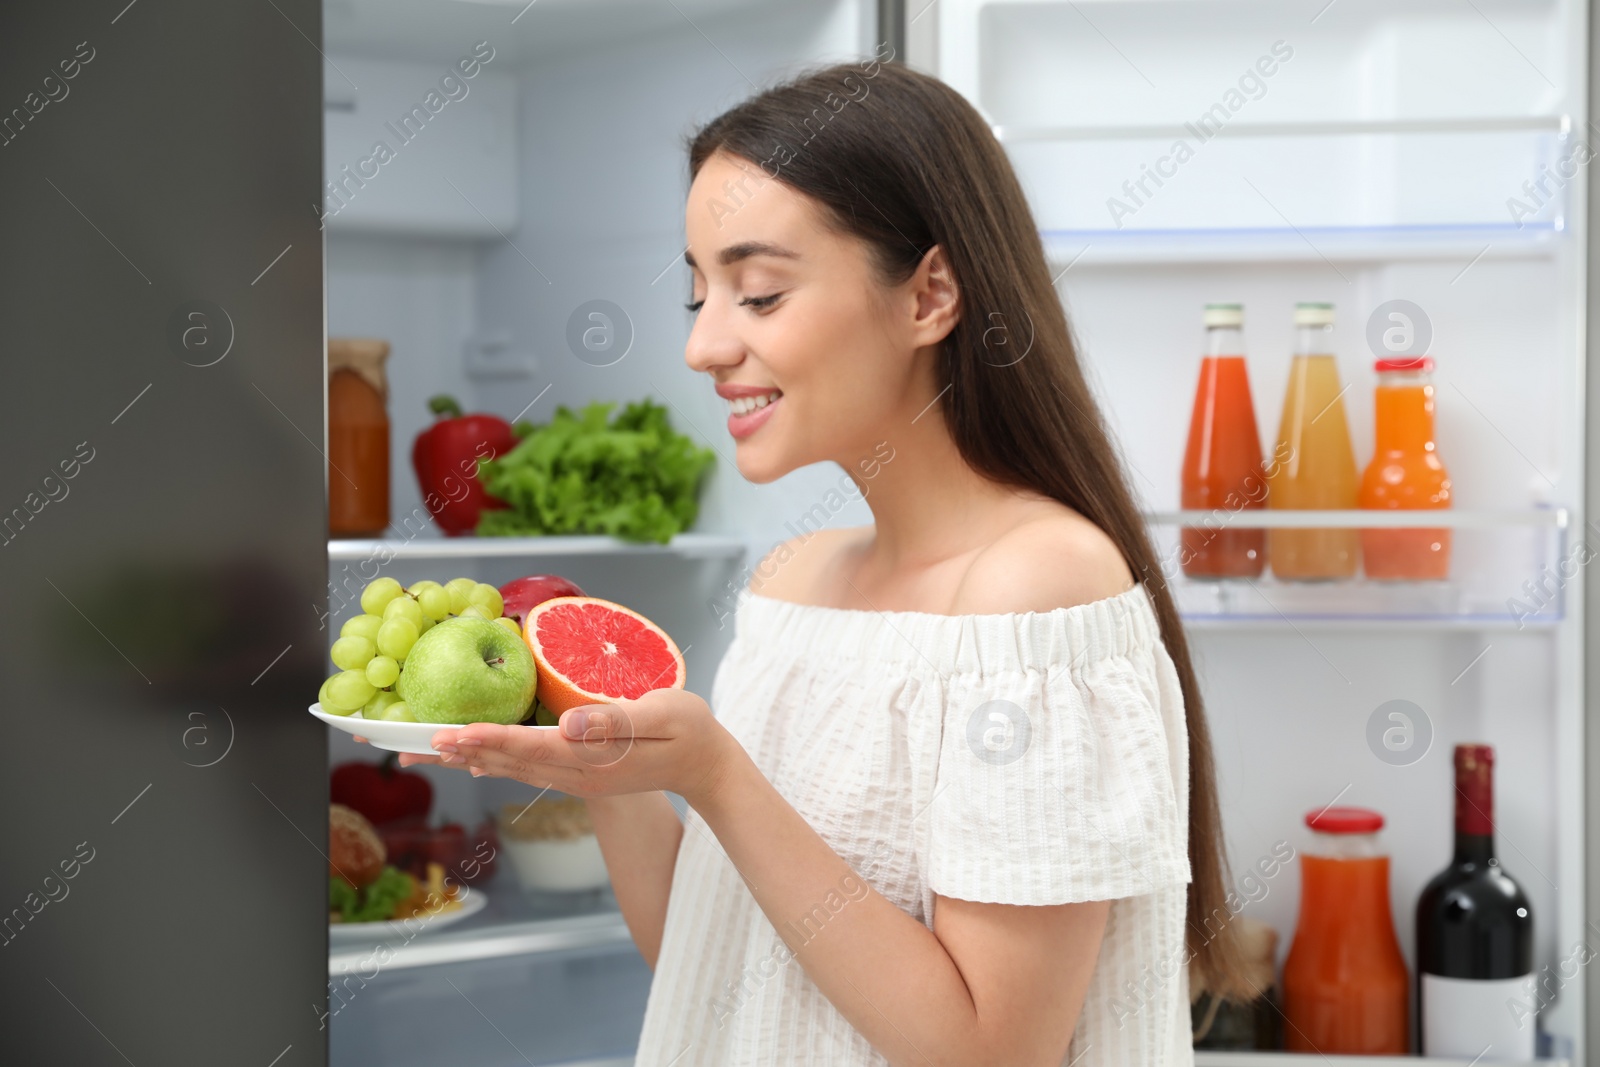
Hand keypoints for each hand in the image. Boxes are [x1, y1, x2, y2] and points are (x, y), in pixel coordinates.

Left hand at [412, 688, 740, 806]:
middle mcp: (577, 775)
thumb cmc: (691, 732)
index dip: (488, 739)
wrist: (707, 767)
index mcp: (594, 758)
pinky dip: (492, 759)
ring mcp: (576, 779)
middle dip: (459, 752)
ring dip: (467, 758)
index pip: (530, 747)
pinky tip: (474, 755)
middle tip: (409, 745)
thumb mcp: (662, 716)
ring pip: (510, 769)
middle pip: (507, 762)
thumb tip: (567, 724)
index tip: (450, 733)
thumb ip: (614, 720)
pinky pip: (524, 768)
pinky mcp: (579, 775)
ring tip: (426, 750)